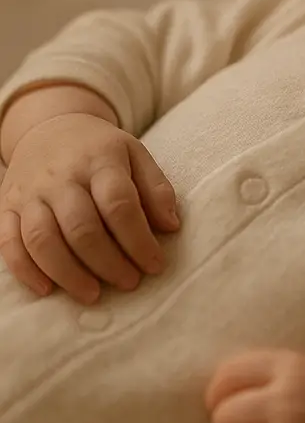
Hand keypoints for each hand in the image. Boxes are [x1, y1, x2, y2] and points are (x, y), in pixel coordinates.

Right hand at [0, 113, 178, 303]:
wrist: (50, 127)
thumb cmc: (101, 150)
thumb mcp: (137, 155)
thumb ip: (156, 189)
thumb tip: (171, 227)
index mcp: (100, 159)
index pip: (119, 204)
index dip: (139, 240)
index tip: (155, 265)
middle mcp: (61, 176)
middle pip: (81, 227)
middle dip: (108, 262)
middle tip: (130, 283)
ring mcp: (30, 192)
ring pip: (43, 239)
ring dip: (69, 273)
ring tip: (94, 294)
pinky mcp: (6, 206)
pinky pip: (9, 243)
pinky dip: (26, 271)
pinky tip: (47, 291)